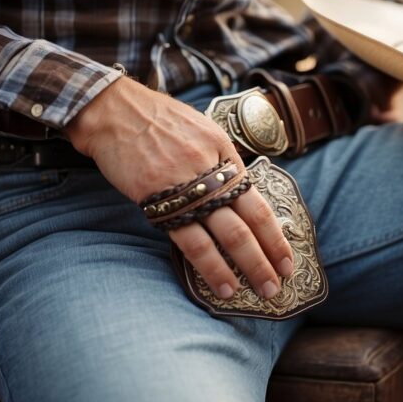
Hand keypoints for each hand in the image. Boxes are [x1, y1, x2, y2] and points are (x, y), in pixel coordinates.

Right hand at [64, 76, 293, 299]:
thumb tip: (244, 196)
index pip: (259, 205)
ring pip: (224, 236)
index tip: (287, 259)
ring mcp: (185, 189)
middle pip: (247, 225)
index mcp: (227, 156)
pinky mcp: (157, 200)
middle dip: (266, 259)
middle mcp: (212, 174)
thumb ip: (226, 163)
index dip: (275, 236)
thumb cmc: (162, 120)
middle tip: (277, 285)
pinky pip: (188, 239)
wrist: (115, 111)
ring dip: (244, 267)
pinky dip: (208, 264)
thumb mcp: (206, 132)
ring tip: (257, 290)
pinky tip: (220, 282)